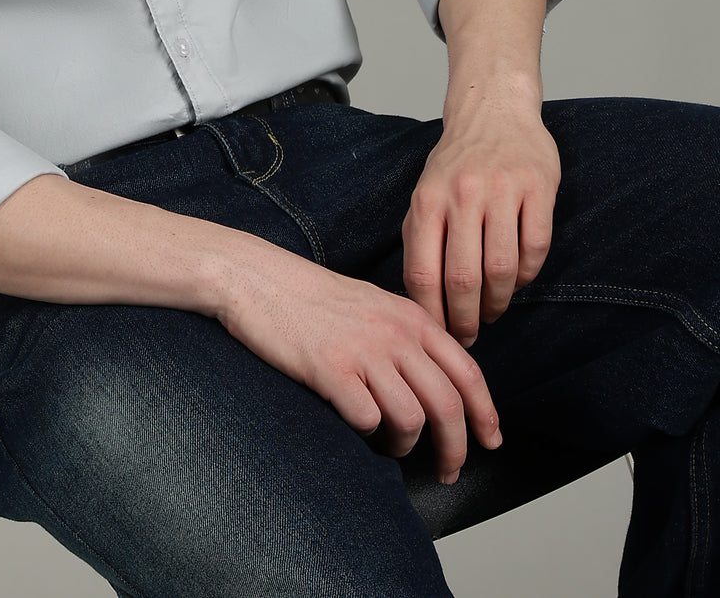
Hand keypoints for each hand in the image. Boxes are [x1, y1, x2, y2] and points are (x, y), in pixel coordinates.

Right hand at [216, 242, 500, 483]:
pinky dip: (367, 435)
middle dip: (455, 449)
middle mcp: (394, 333)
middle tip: (448, 471)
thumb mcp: (373, 303)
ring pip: (411, 419)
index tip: (492, 442)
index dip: (486, 414)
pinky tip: (355, 427)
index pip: (467, 372)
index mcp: (410, 317)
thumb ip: (407, 335)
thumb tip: (435, 381)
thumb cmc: (311, 297)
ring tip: (387, 445)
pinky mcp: (330, 370)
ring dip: (404, 445)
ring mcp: (363, 351)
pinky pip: (367, 420)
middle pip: (447, 405)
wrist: (258, 278)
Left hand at [402, 104, 560, 346]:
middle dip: (466, 318)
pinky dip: (527, 274)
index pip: (423, 273)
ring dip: (499, 301)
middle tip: (470, 334)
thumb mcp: (425, 193)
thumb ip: (420, 238)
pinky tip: (518, 278)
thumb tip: (422, 300)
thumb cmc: (457, 163)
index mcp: (428, 200)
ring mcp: (503, 189)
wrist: (494, 111)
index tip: (440, 335)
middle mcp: (463, 194)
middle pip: (463, 278)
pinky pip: (535, 248)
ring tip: (493, 309)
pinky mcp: (538, 187)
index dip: (432, 314)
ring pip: (502, 269)